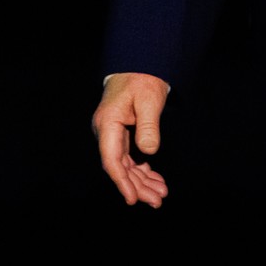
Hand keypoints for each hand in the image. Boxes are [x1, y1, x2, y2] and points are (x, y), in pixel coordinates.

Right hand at [91, 72, 169, 206]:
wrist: (138, 65)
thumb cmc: (142, 79)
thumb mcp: (149, 99)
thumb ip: (149, 125)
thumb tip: (148, 152)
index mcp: (107, 123)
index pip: (111, 160)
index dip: (122, 182)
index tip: (132, 200)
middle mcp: (106, 131)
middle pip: (119, 167)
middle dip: (137, 186)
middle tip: (157, 200)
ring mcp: (112, 133)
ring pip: (124, 165)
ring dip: (141, 181)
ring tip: (160, 193)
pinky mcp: (120, 134)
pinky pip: (128, 158)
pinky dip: (141, 170)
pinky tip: (154, 179)